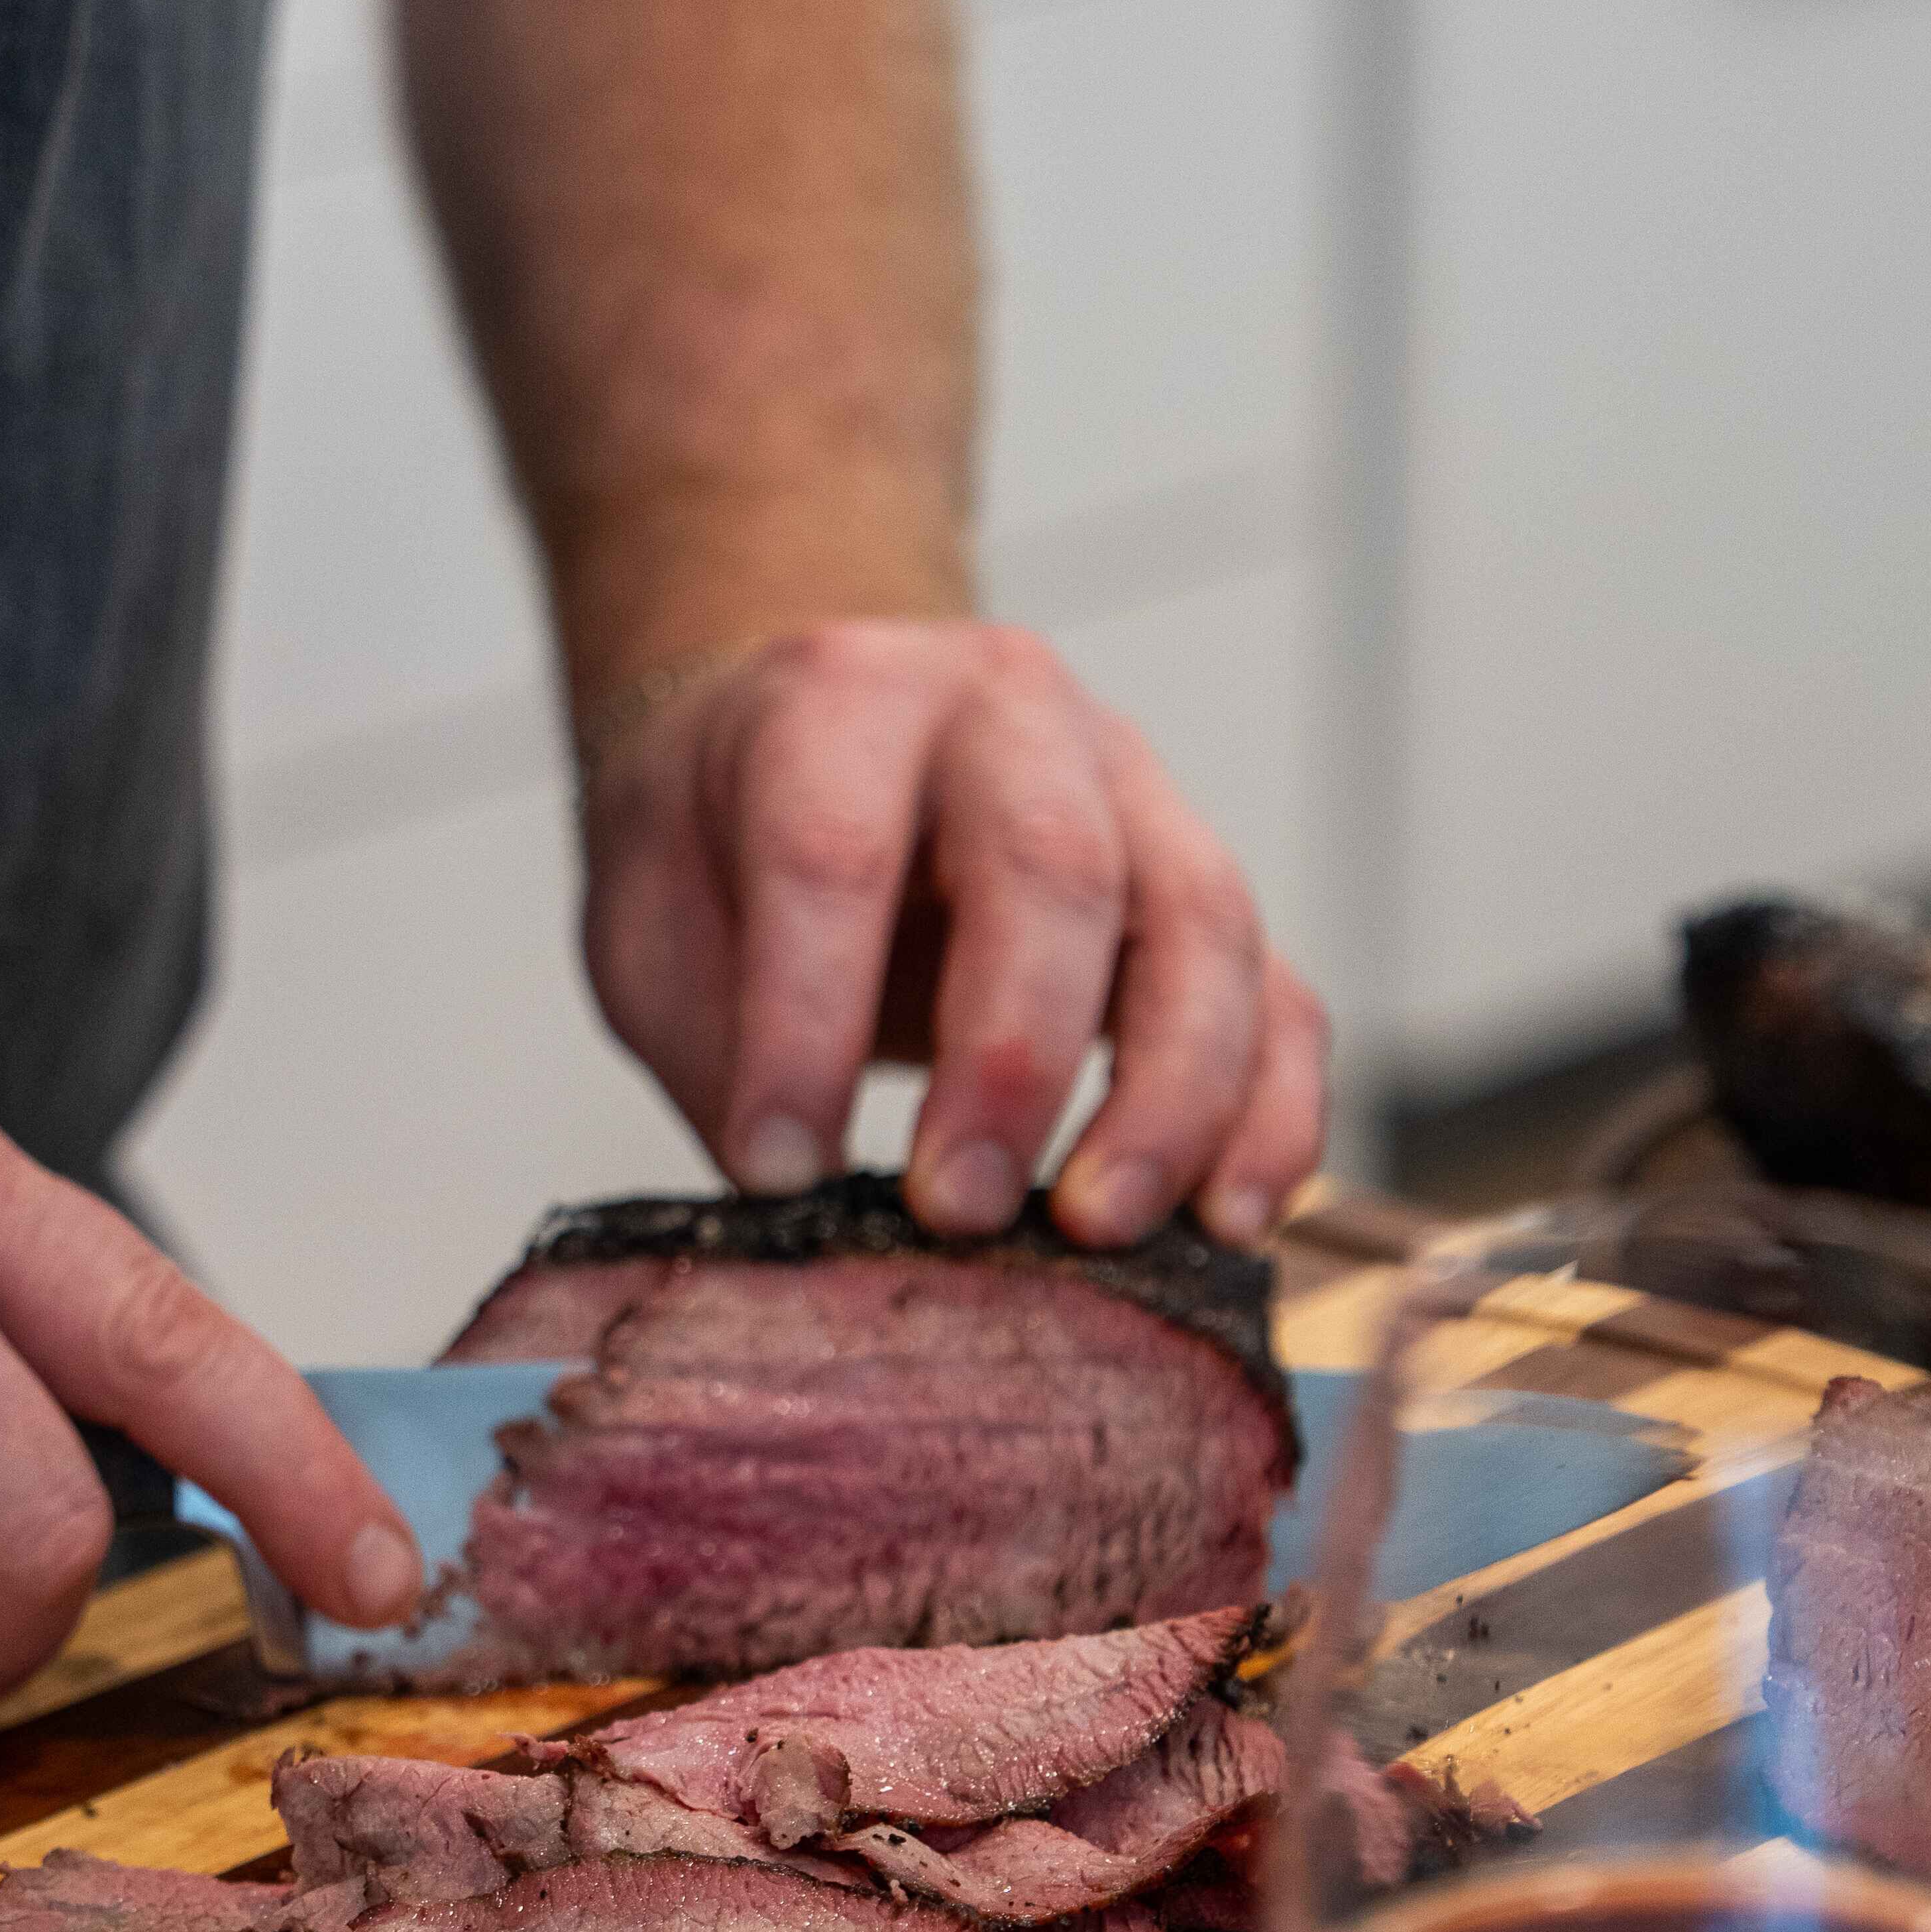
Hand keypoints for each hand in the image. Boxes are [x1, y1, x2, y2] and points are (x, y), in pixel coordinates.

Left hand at [579, 621, 1328, 1249]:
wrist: (814, 739)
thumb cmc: (727, 840)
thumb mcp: (652, 914)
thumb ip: (715, 1039)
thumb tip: (802, 1202)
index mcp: (844, 698)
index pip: (834, 851)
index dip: (808, 1021)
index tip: (777, 1170)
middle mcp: (1008, 713)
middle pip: (1054, 867)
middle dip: (1015, 1059)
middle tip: (962, 1211)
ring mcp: (1133, 789)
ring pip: (1201, 924)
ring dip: (1167, 1097)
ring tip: (1102, 1233)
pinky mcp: (1200, 886)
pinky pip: (1278, 992)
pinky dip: (1270, 1113)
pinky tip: (1226, 1222)